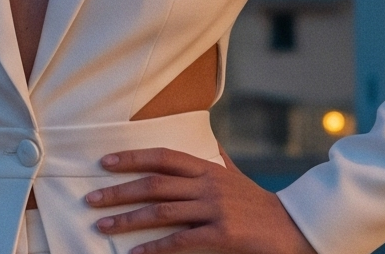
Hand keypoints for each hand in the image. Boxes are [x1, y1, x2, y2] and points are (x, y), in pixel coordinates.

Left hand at [81, 147, 317, 253]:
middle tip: (91, 199)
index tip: (105, 162)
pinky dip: (155, 247)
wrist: (294, 229)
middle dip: (118, 191)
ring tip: (102, 225)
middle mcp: (207, 185)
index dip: (132, 158)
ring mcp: (214, 209)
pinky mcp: (222, 234)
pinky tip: (136, 253)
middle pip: (154, 184)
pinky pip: (180, 240)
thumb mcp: (236, 176)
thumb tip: (208, 142)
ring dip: (127, 219)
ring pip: (161, 211)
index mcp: (208, 168)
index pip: (162, 157)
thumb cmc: (259, 204)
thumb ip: (217, 161)